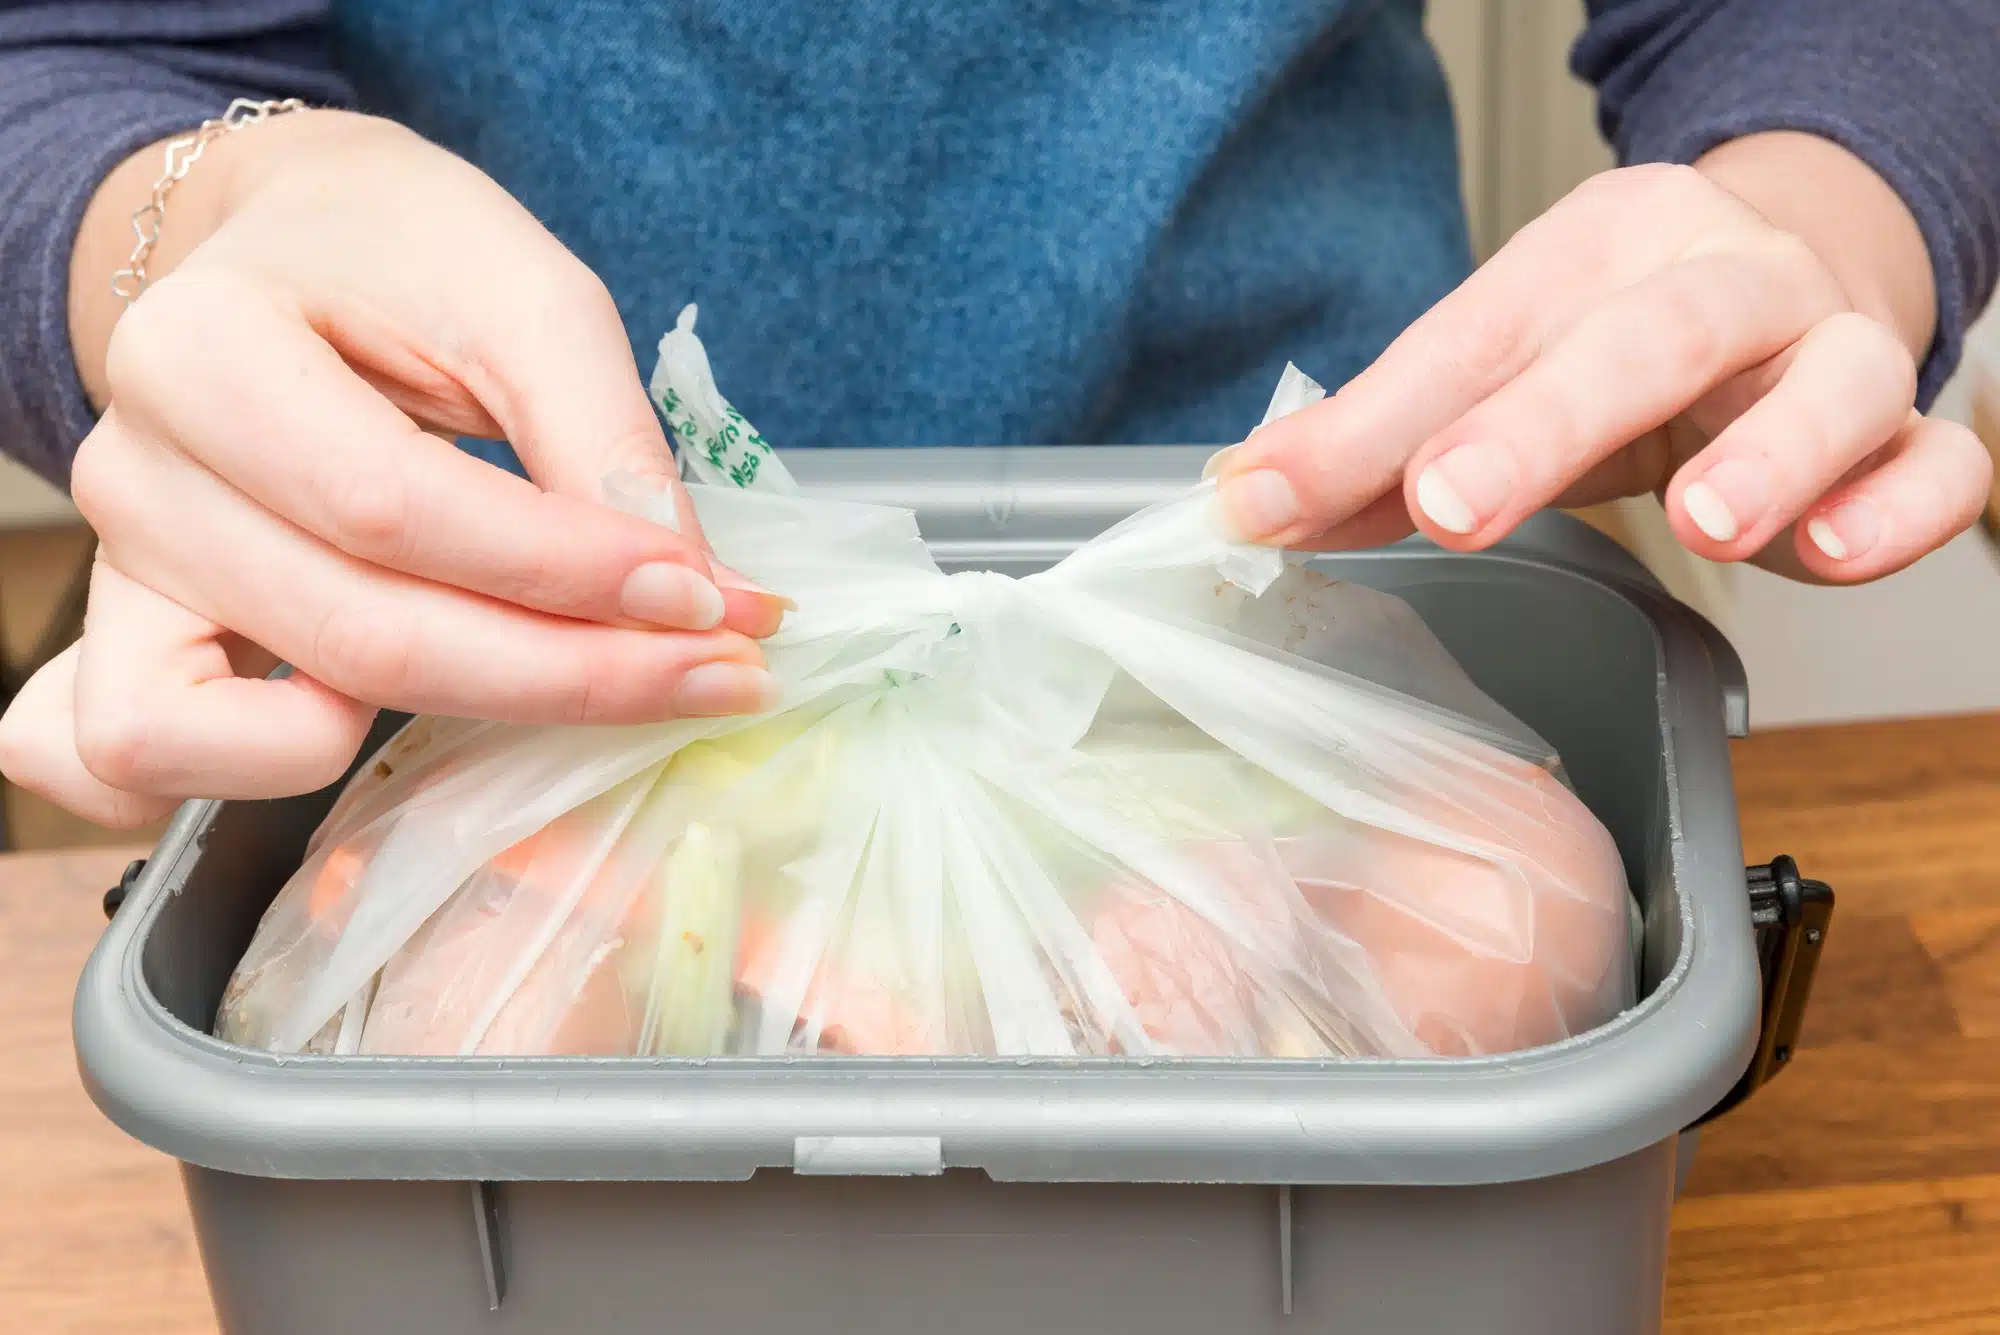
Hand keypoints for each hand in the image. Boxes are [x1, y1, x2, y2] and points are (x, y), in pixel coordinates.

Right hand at [0, 112, 785, 827]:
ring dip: (463, 725)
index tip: (713, 600)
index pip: (394, 509)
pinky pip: (136, 758)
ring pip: (276, 726)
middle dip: (570, 674)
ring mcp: (124, 572)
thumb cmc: (397, 255)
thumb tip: (689, 593)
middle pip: (363, 635)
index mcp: (201, 351)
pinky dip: (253, 777)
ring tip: (600, 682)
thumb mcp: (522, 295)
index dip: (569, 574)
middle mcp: (136, 474)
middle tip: (718, 671)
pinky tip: (390, 732)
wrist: (285, 244)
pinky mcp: (132, 640)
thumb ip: (603, 440)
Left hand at [1209, 137, 1992, 583]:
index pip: (1475, 335)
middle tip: (1451, 503)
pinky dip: (1900, 507)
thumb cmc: (1625, 335)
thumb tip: (1252, 503)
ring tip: (1710, 522)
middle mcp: (1723, 282)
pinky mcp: (1906, 430)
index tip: (1273, 499)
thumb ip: (1382, 443)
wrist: (1793, 281)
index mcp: (1597, 251)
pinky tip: (1835, 552)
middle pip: (1643, 337)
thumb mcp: (1502, 367)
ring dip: (1771, 453)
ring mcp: (1830, 350)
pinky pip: (1934, 461)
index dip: (1374, 422)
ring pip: (1828, 382)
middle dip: (1542, 424)